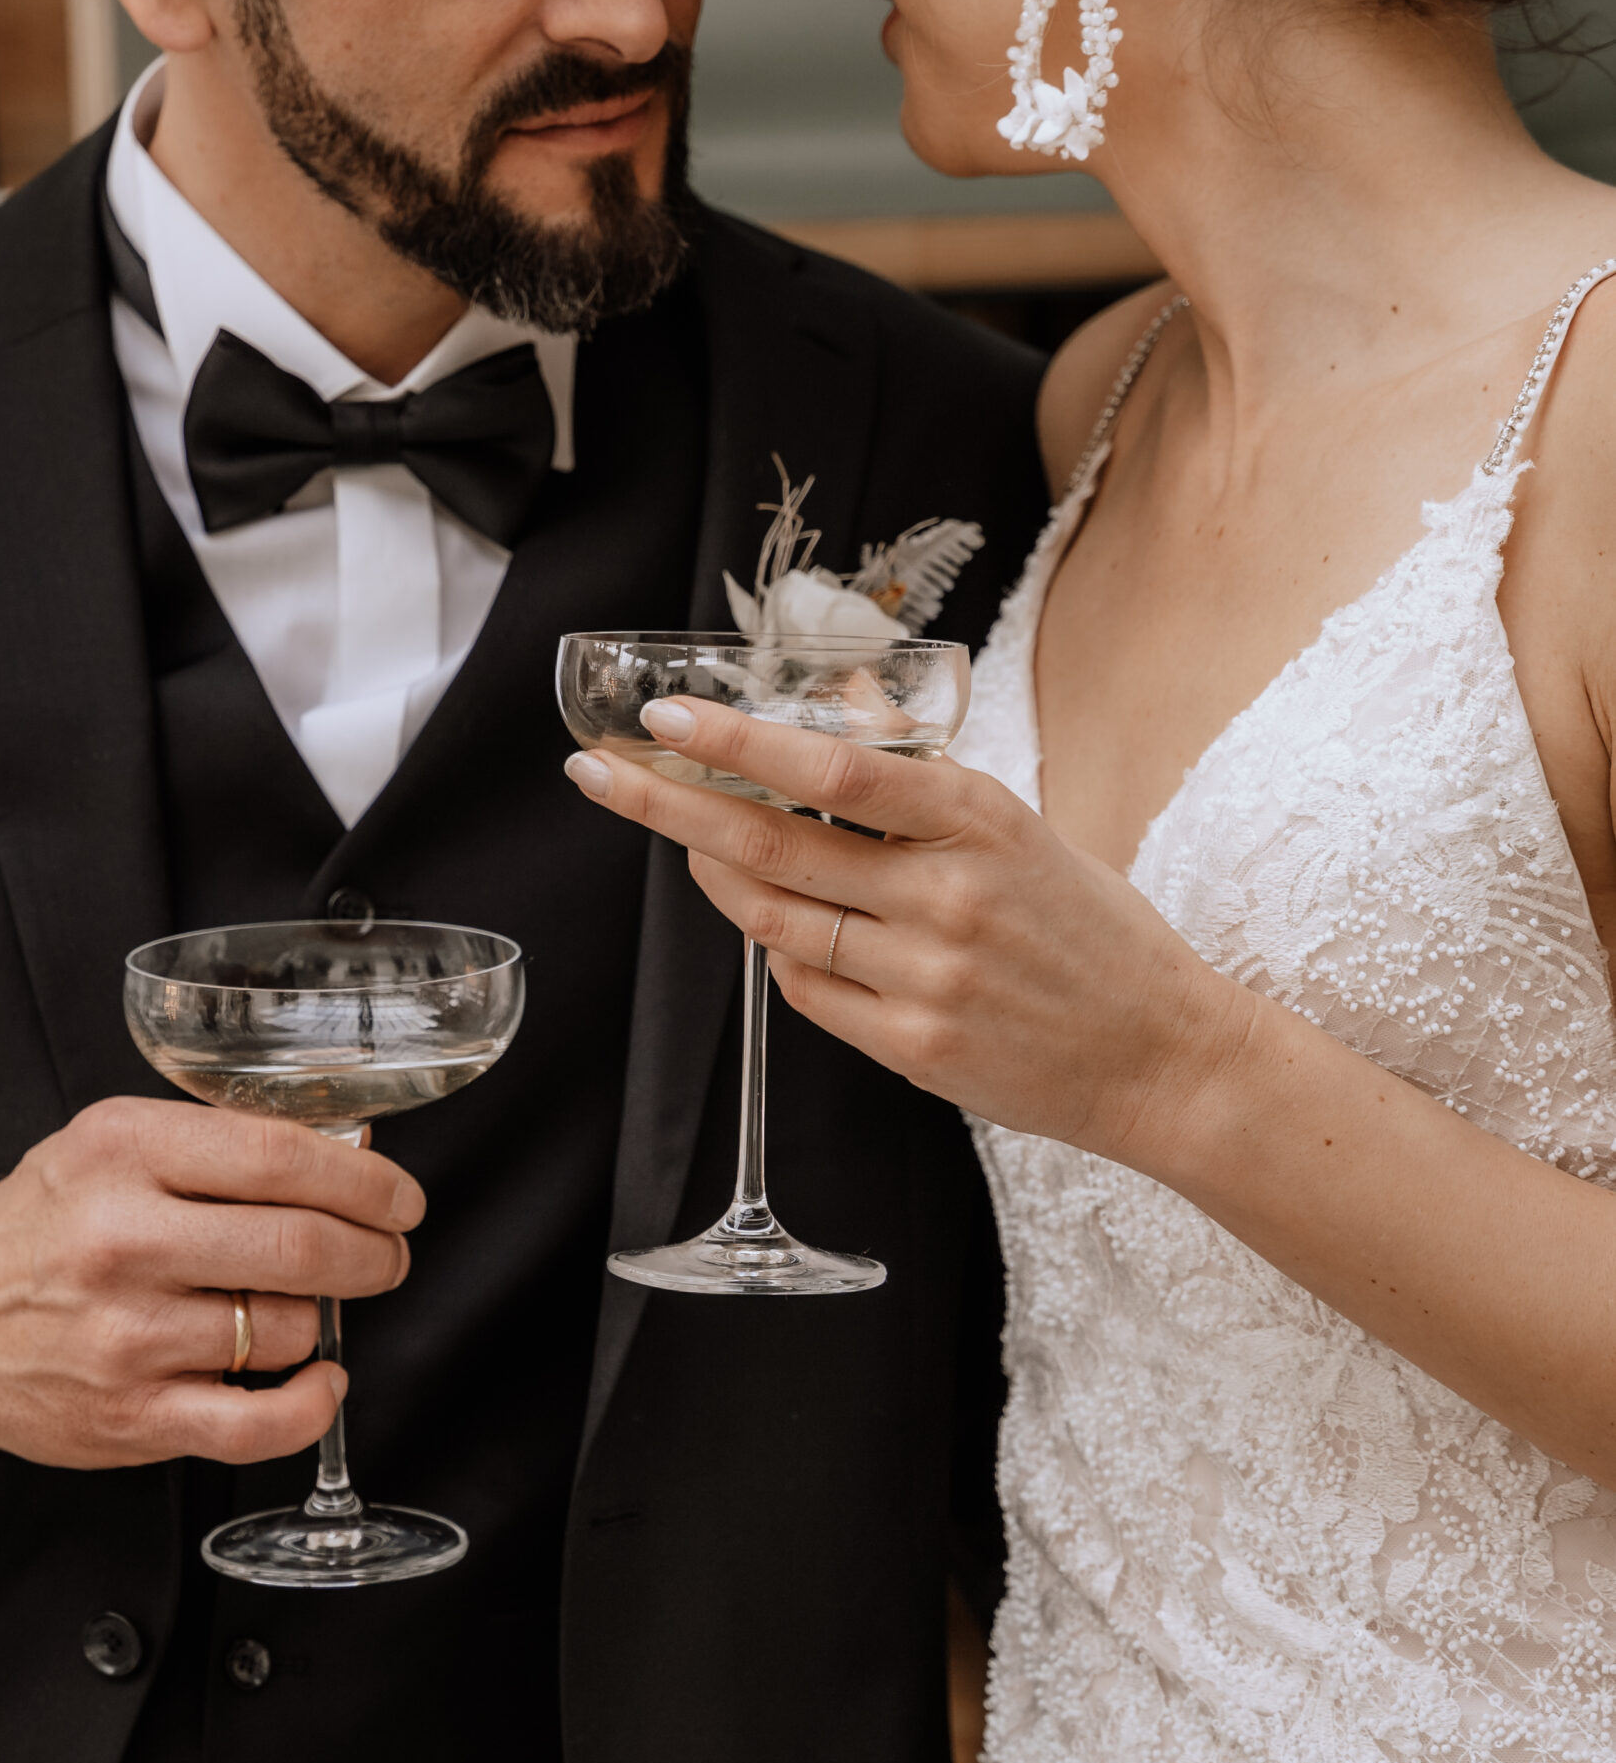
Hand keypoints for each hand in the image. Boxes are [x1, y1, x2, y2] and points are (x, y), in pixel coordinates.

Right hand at [0, 1100, 423, 1466]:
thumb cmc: (36, 1229)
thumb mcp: (110, 1146)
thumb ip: (218, 1142)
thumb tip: (344, 1150)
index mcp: (124, 1152)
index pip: (280, 1157)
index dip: (365, 1180)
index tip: (399, 1197)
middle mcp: (123, 1240)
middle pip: (300, 1246)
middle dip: (374, 1252)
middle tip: (388, 1253)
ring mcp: (126, 1336)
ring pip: (285, 1328)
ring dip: (320, 1319)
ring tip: (299, 1305)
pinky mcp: (130, 1417)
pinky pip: (258, 1424)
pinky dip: (313, 1405)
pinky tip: (319, 1380)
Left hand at [565, 698, 1246, 1159]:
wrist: (1160, 1057)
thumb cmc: (1093, 934)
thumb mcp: (1022, 828)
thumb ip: (923, 773)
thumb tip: (842, 705)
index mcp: (982, 822)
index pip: (834, 768)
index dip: (737, 743)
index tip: (666, 718)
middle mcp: (947, 897)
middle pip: (773, 846)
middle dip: (670, 805)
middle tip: (602, 774)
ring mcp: (924, 977)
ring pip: (774, 921)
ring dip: (713, 877)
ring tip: (683, 839)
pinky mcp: (911, 1046)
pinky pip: (806, 990)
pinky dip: (778, 951)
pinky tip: (777, 925)